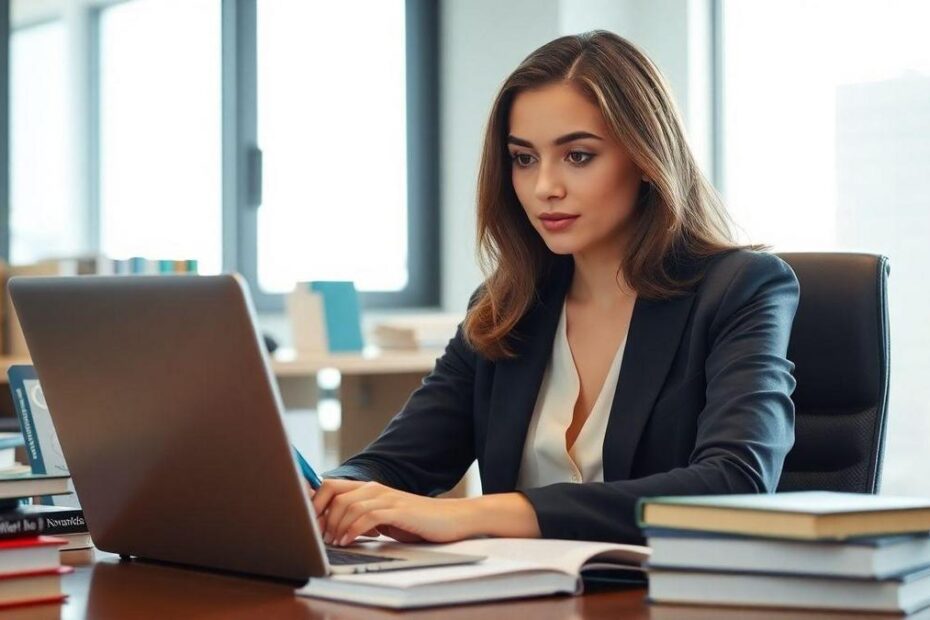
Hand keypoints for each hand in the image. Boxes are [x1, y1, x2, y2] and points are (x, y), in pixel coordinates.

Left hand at [311, 479, 475, 546]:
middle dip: (319, 515)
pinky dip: (353, 529)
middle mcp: (374, 488)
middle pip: (334, 493)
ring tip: (332, 542)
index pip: (330, 486)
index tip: (307, 522)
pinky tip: (348, 541)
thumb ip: (361, 517)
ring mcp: (386, 497)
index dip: (313, 502)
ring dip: (335, 526)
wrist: (449, 519)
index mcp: (368, 489)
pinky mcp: (397, 510)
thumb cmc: (415, 521)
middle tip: (317, 536)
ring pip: (348, 505)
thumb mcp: (383, 518)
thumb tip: (333, 527)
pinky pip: (368, 516)